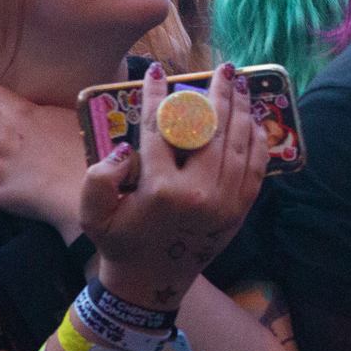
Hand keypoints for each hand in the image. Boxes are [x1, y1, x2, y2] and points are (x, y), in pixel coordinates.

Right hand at [79, 63, 268, 311]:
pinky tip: (254, 121)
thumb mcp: (93, 214)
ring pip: (239, 145)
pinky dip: (257, 142)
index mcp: (162, 190)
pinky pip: (255, 169)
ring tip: (241, 85)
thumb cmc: (120, 243)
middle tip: (223, 68)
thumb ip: (99, 179)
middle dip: (219, 94)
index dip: (157, 97)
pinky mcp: (239, 211)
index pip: (161, 130)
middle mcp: (199, 193)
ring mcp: (225, 203)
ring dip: (242, 110)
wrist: (151, 282)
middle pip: (213, 130)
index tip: (156, 73)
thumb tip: (126, 148)